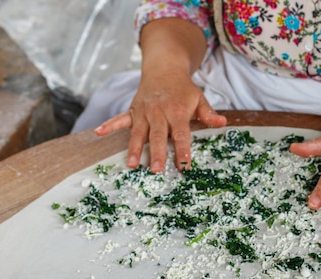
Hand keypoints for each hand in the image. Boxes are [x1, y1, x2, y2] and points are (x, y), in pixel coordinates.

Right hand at [92, 17, 226, 172]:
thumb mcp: (199, 98)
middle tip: (155, 170)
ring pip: (138, 132)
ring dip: (134, 148)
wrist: (164, 68)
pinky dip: (108, 125)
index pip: (181, 134)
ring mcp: (144, 112)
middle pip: (157, 136)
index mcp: (177, 112)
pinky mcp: (132, 110)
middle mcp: (159, 112)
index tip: (184, 166)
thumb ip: (208, 114)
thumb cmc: (183, 89)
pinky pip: (119, 119)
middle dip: (156, 153)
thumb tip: (222, 123)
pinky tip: (98, 133)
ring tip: (131, 164)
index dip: (183, 151)